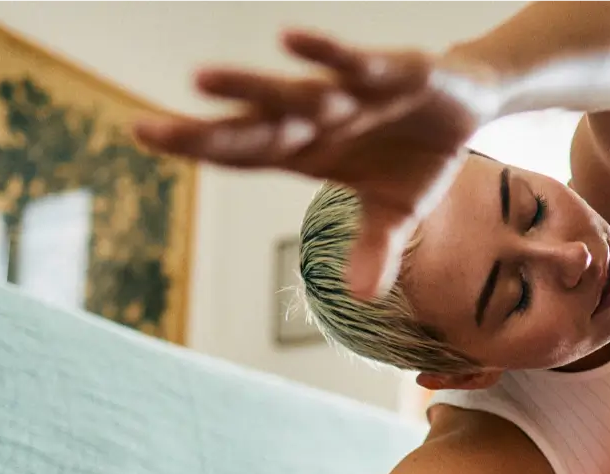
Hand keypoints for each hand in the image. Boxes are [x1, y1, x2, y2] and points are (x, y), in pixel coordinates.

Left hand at [137, 28, 493, 298]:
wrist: (466, 102)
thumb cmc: (416, 156)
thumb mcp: (398, 214)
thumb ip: (374, 249)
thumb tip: (364, 297)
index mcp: (308, 151)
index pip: (243, 152)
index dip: (197, 146)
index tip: (144, 135)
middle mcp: (317, 120)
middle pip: (252, 127)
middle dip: (204, 129)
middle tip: (146, 128)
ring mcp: (348, 95)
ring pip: (293, 94)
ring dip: (251, 86)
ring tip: (201, 79)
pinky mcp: (388, 72)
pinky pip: (351, 63)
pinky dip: (324, 52)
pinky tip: (288, 39)